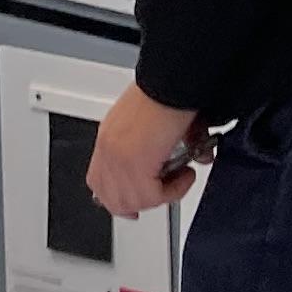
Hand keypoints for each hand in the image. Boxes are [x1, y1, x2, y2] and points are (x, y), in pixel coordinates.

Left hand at [86, 85, 209, 221]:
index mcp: (109, 138)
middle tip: (165, 192)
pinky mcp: (134, 165)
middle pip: (113, 199)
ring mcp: (118, 159)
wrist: (170, 83)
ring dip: (162, 196)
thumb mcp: (157, 123)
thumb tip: (192, 162)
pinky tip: (185, 175)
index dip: (115, 199)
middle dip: (142, 202)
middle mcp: (109, 150)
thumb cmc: (166, 93)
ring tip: (180, 176)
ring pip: (134, 201)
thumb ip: (166, 149)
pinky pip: (153, 197)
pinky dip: (174, 191)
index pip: (99, 181)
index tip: (131, 208)